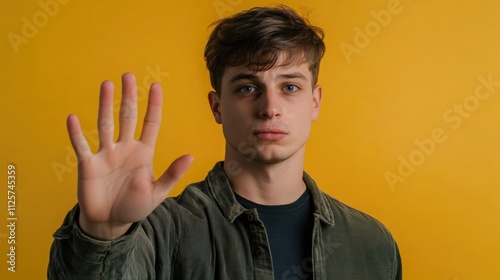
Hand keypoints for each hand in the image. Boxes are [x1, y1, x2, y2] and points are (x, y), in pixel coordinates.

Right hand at [66, 73, 192, 239]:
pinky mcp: (88, 164)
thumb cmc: (135, 206)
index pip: (150, 123)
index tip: (156, 86)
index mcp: (143, 152)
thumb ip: (172, 174)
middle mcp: (125, 148)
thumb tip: (191, 156)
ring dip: (105, 105)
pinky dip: (76, 133)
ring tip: (106, 85)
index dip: (154, 105)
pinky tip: (73, 118)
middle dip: (128, 97)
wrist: (111, 222)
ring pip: (106, 124)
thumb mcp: (157, 192)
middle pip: (127, 116)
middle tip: (128, 75)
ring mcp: (106, 154)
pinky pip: (82, 145)